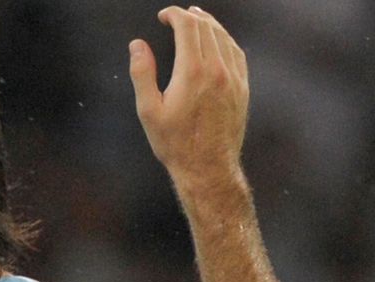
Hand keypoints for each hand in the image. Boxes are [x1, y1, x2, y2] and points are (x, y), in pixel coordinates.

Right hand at [129, 6, 248, 186]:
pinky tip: (218, 41)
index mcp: (193, 72)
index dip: (175, 15)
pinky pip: (237, 54)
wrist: (207, 167)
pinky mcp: (242, 88)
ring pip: (224, 38)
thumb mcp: (148, 111)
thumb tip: (137, 45)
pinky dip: (225, 40)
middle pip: (207, 28)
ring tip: (197, 20)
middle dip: (190, 16)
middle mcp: (217, 70)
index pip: (188, 27)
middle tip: (177, 16)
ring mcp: (234, 78)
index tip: (164, 16)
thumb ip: (142, 74)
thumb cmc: (174, 143)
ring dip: (209, 25)